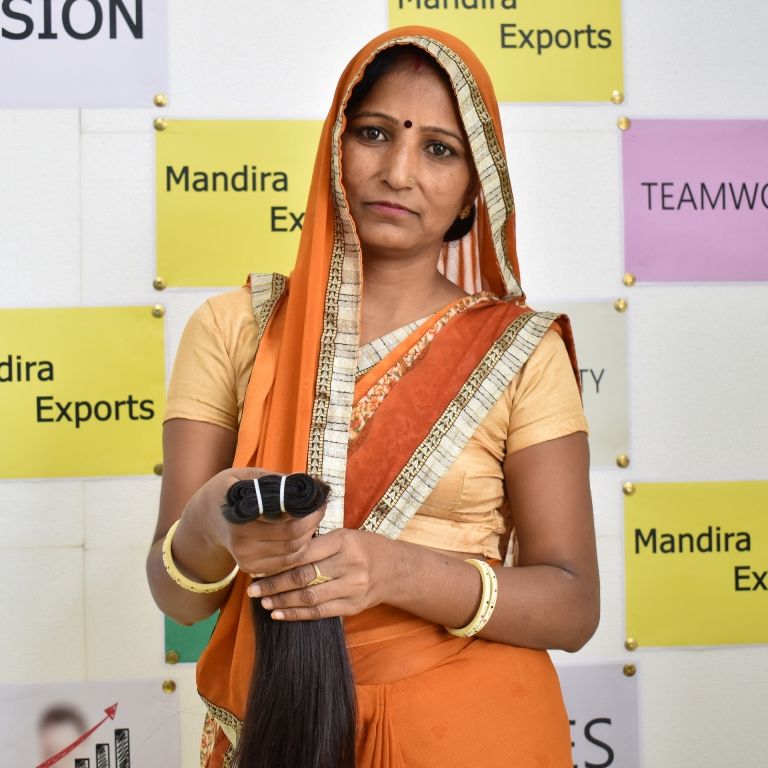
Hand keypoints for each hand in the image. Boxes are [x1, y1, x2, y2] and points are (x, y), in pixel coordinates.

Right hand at [182, 466, 324, 577]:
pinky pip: (284, 563)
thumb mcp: (244, 476)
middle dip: (313, 523)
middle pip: (292, 537)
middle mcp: (242, 541)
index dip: (308, 511)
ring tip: (313, 519)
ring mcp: (245, 558)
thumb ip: (273, 480)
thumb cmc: (228, 491)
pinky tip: (302, 534)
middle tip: (321, 508)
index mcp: (241, 516)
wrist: (204, 519)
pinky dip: (298, 550)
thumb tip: (304, 482)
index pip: (286, 518)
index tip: (319, 499)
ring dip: (309, 536)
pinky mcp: (249, 568)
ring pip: (292, 553)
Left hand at [245, 528, 390, 620]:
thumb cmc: (364, 548)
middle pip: (304, 576)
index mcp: (344, 541)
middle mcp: (349, 564)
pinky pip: (319, 612)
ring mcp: (352, 587)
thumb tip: (279, 553)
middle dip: (274, 584)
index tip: (260, 565)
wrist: (395, 570)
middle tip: (253, 589)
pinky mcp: (352, 606)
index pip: (305, 552)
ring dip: (282, 601)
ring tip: (263, 601)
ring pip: (309, 597)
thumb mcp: (345, 536)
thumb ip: (318, 544)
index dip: (279, 561)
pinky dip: (297, 614)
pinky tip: (279, 613)